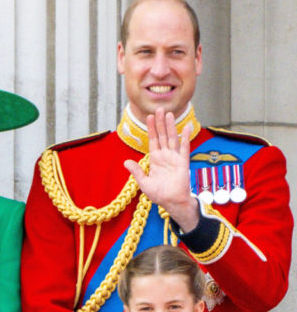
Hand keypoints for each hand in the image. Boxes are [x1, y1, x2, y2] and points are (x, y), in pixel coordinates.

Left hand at [123, 107, 198, 231]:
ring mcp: (174, 158)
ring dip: (170, 126)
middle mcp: (165, 156)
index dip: (151, 129)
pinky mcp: (183, 162)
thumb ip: (136, 171)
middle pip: (162, 135)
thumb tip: (126, 162)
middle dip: (160, 123)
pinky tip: (185, 127)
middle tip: (159, 109)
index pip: (153, 140)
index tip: (149, 117)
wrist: (171, 202)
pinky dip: (185, 137)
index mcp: (155, 159)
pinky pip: (184, 148)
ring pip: (172, 138)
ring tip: (168, 114)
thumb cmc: (159, 194)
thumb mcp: (143, 182)